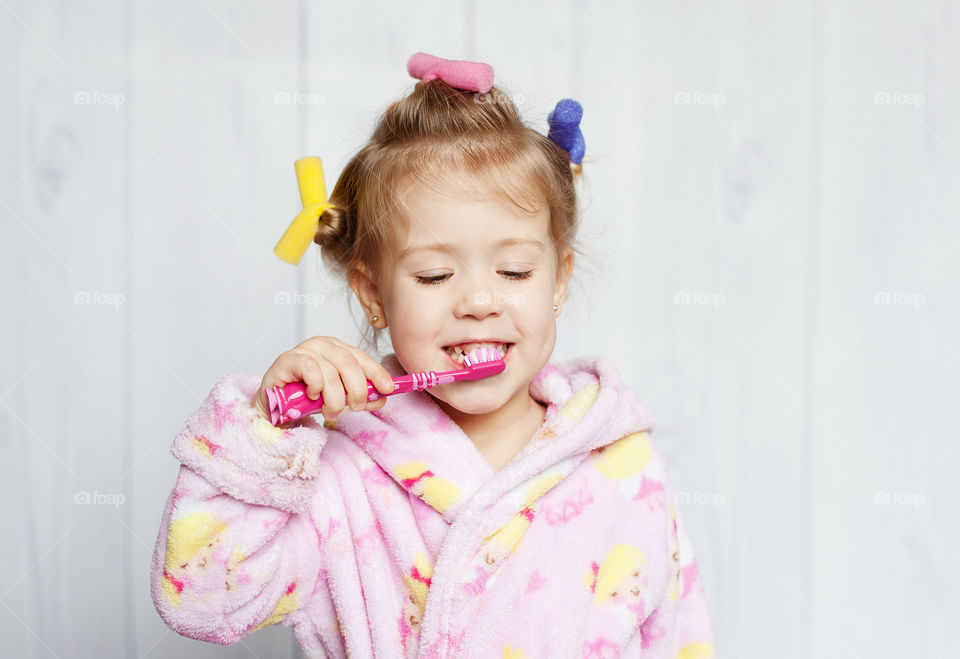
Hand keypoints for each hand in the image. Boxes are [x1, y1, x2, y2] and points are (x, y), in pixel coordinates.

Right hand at [251, 337, 395, 421]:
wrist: (275, 409)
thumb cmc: (307, 400)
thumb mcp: (340, 398)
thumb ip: (361, 395)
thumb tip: (383, 396)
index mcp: (338, 349)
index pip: (362, 358)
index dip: (377, 373)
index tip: (389, 389)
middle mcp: (323, 345)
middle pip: (350, 364)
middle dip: (357, 389)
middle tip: (356, 407)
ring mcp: (304, 350)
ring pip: (332, 372)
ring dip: (335, 398)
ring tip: (331, 412)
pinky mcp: (288, 359)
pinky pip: (311, 369)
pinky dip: (316, 386)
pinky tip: (313, 396)